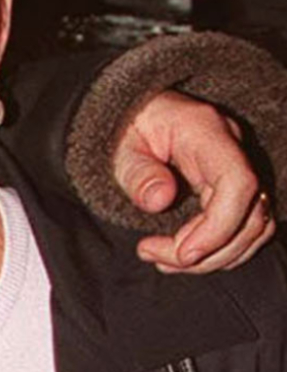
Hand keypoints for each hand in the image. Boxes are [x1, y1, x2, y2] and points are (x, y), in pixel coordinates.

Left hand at [115, 91, 276, 273]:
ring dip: (213, 256)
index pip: (238, 184)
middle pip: (250, 215)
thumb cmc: (126, 123)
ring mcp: (238, 167)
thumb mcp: (119, 145)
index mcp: (207, 131)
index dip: (218, 227)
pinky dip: (216, 247)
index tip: (183, 253)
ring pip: (252, 227)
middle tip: (159, 260)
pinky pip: (242, 225)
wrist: (135, 110)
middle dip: (208, 251)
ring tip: (164, 261)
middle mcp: (233, 148)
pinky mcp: (233, 186)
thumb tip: (159, 201)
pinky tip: (181, 255)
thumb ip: (137, 172)